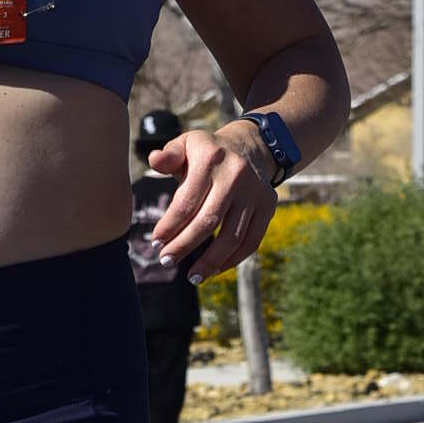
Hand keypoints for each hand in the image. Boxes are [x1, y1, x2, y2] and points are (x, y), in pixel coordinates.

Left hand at [143, 121, 277, 280]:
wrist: (248, 147)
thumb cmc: (206, 153)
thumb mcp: (185, 145)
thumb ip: (168, 155)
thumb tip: (155, 160)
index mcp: (211, 158)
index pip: (187, 202)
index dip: (170, 227)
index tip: (156, 243)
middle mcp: (236, 175)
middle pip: (208, 222)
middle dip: (184, 246)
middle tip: (166, 261)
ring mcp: (256, 192)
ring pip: (232, 236)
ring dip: (209, 262)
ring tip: (192, 277)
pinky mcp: (269, 205)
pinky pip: (251, 241)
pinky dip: (232, 259)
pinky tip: (214, 269)